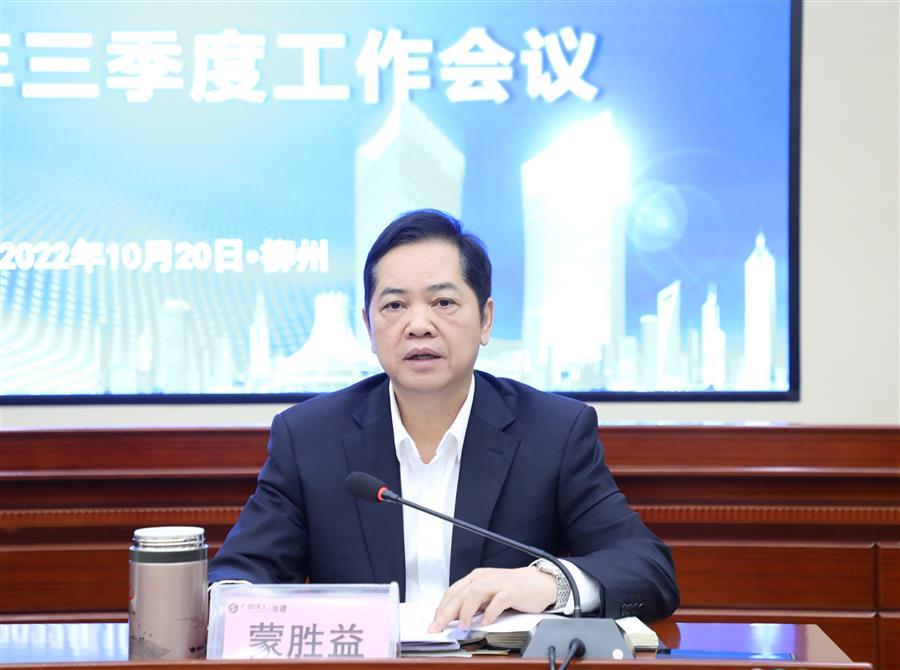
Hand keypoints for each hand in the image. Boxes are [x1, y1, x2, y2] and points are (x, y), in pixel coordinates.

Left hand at [427, 566, 555, 631]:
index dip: (441, 608)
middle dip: (446, 612)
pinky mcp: (511, 591)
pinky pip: (498, 601)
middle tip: (437, 628)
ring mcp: (497, 583)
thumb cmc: (512, 589)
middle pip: (460, 593)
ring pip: (475, 593)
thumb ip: (473, 603)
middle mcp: (484, 578)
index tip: (433, 623)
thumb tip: (454, 619)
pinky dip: (490, 612)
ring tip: (462, 626)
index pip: (452, 592)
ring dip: (466, 610)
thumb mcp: (488, 594)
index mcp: (476, 578)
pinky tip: (486, 622)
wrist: (538, 583)